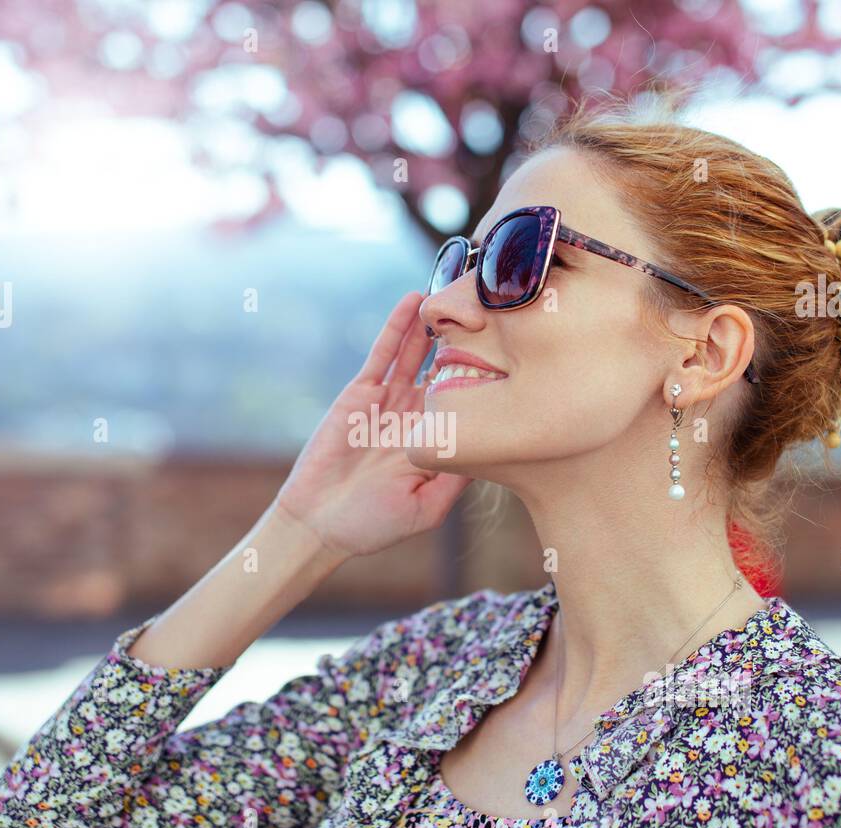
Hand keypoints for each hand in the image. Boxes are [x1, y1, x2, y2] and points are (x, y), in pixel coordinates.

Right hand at [274, 291, 471, 558]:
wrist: (319, 522)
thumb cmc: (373, 524)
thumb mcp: (427, 507)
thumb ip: (456, 478)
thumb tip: (494, 448)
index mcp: (438, 439)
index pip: (472, 399)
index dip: (493, 376)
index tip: (520, 350)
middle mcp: (418, 414)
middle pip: (450, 366)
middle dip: (470, 339)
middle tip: (496, 306)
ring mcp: (390, 400)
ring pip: (418, 352)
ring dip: (436, 323)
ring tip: (457, 290)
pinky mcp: (362, 392)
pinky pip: (383, 353)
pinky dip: (396, 327)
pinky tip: (412, 301)